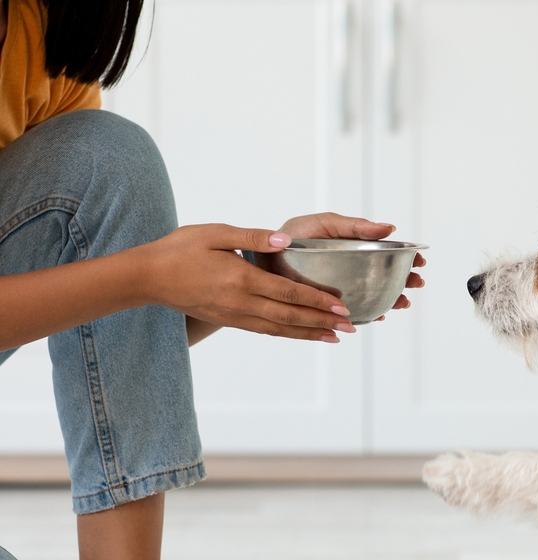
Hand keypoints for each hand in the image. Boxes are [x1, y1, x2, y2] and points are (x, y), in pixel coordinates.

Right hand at [140, 223, 352, 342]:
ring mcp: (234, 315)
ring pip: (279, 329)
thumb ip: (253, 237)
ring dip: (309, 334)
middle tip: (350, 326)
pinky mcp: (227, 320)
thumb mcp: (216, 233)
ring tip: (334, 338)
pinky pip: (264, 331)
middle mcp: (240, 302)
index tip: (341, 305)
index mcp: (241, 278)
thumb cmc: (181, 248)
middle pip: (289, 317)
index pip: (288, 293)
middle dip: (322, 322)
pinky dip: (287, 335)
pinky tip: (302, 335)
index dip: (317, 300)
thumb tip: (285, 240)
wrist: (147, 277)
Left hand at [279, 212, 425, 319]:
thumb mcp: (325, 224)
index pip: (388, 252)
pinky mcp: (331, 305)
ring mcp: (344, 287)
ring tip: (402, 303)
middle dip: (405, 281)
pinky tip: (378, 315)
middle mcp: (352, 268)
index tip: (419, 260)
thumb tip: (390, 228)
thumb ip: (355, 226)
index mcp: (355, 246)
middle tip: (416, 283)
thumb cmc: (294, 235)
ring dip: (393, 299)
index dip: (405, 256)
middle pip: (387, 276)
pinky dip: (369, 314)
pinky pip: (355, 312)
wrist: (264, 257)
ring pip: (376, 295)